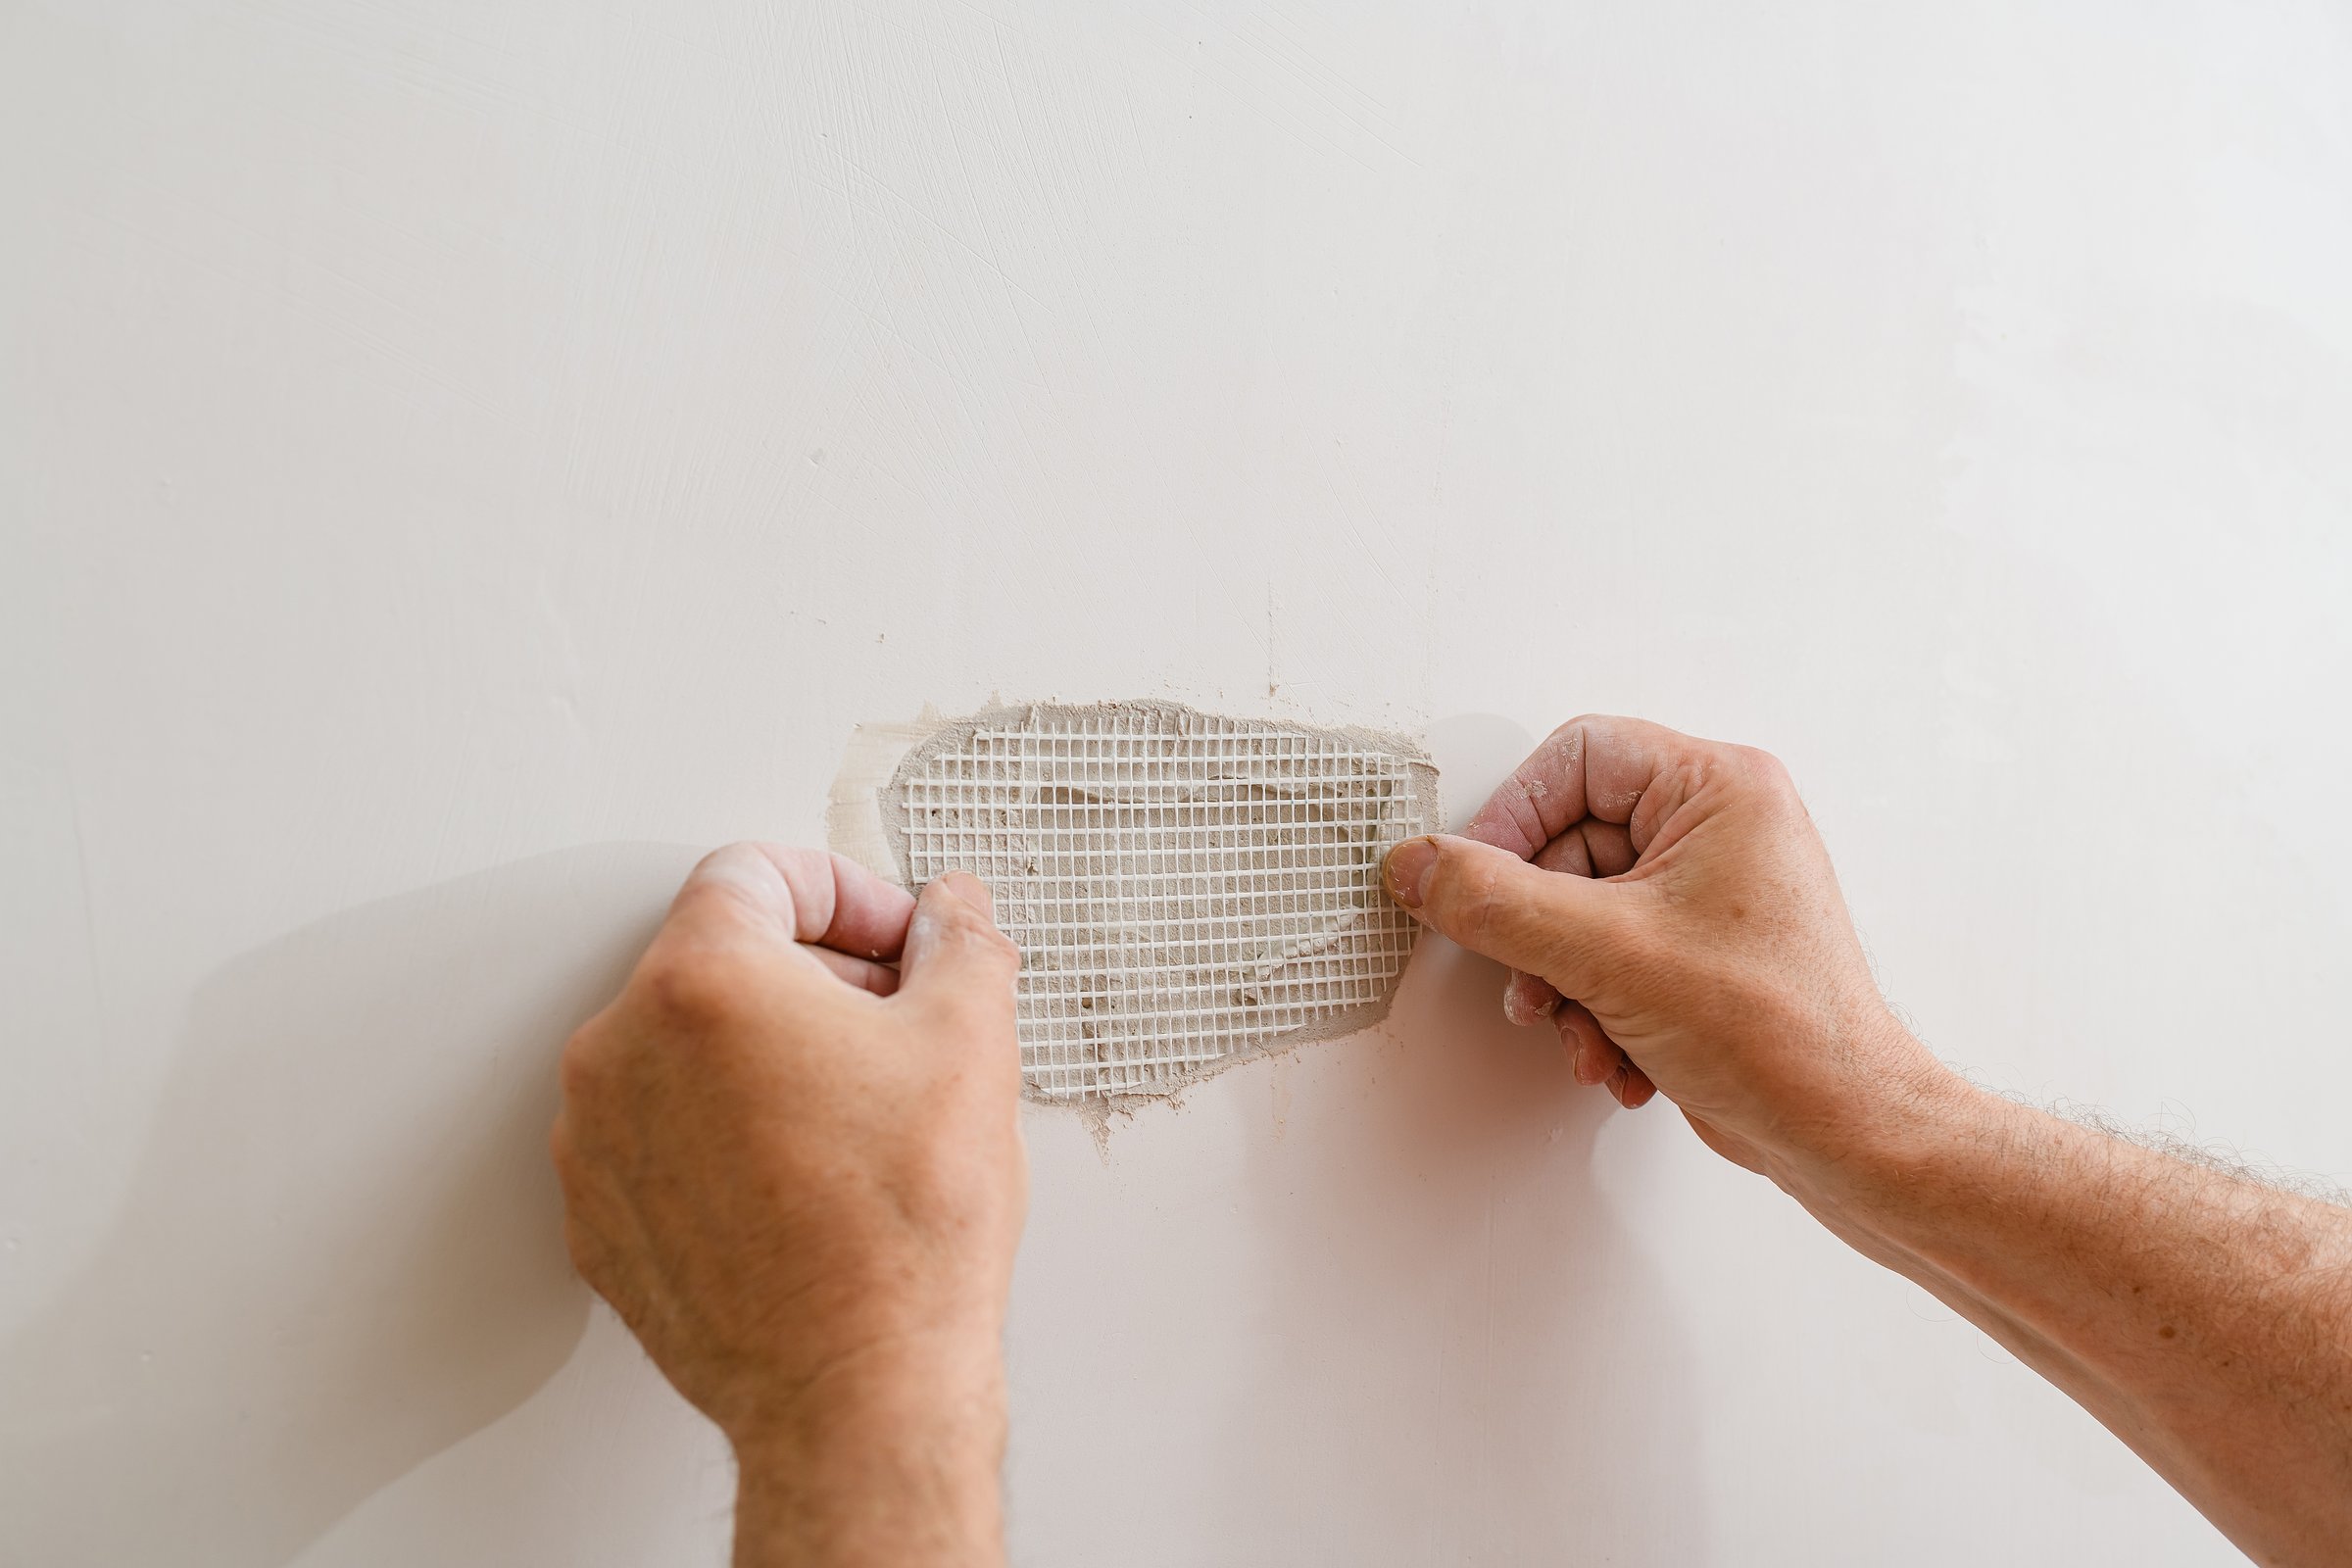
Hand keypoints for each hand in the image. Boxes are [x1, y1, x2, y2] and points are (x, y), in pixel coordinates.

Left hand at [551, 845, 1023, 1567]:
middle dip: (814, 976)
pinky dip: (726, 1134)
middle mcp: (621, 1050)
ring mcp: (599, 1142)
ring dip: (767, 1057)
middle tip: (896, 1024)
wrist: (858, 1392)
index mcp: (701, 980)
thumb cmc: (902, 1233)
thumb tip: (950, 914)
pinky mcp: (602, 1221)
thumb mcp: (971, 1041)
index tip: (893, 937)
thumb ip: (958, 942)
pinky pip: (662, 1136)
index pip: (756, 871)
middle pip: (717, 959)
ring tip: (856, 1114)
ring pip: (685, 1050)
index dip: (845, 891)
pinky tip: (808, 1175)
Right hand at [1383, 715, 1955, 1180]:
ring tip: (1581, 1029)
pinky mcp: (1697, 953)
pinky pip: (1607, 956)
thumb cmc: (1780, 1033)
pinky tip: (1616, 1055)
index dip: (1513, 818)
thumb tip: (1419, 865)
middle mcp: (1718, 827)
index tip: (1474, 880)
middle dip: (1539, 932)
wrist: (1844, 1133)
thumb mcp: (1607, 954)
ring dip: (1562, 983)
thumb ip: (1495, 902)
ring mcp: (1708, 893)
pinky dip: (1595, 1009)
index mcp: (1718, 789)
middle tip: (1534, 980)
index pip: (1576, 759)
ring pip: (1578, 910)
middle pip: (1567, 844)